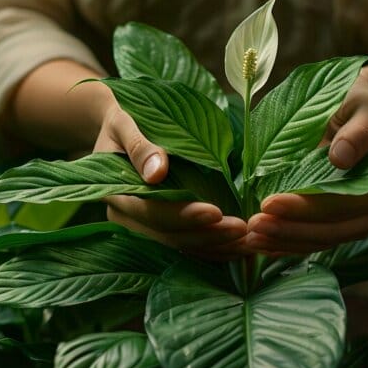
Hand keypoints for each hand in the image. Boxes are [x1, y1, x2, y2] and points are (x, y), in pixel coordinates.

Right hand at [94, 104, 249, 259]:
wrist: (120, 130)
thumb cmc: (125, 119)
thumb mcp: (126, 123)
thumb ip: (140, 146)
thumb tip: (157, 173)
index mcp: (117, 193)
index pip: (151, 212)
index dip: (183, 215)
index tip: (216, 213)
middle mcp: (128, 218)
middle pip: (170, 237)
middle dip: (208, 236)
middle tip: (244, 230)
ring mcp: (143, 228)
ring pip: (182, 248)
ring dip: (217, 248)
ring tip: (250, 243)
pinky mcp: (160, 231)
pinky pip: (189, 246)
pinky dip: (215, 248)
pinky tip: (241, 246)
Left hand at [246, 71, 367, 253]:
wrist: (356, 107)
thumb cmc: (360, 100)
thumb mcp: (364, 104)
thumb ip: (358, 131)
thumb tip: (341, 159)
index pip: (346, 203)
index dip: (308, 207)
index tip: (270, 202)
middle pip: (333, 229)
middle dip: (290, 230)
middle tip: (252, 225)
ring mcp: (361, 220)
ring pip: (322, 240)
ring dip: (284, 242)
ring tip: (250, 237)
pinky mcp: (341, 223)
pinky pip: (314, 240)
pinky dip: (287, 244)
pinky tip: (260, 244)